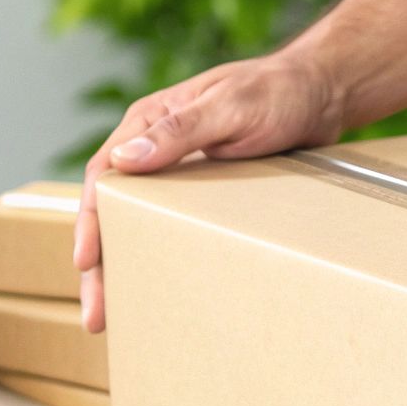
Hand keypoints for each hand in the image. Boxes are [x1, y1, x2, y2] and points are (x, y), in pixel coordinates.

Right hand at [72, 54, 344, 331]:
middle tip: (97, 314)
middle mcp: (155, 145)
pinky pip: (171, 222)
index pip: (104, 178)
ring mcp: (179, 168)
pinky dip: (158, 253)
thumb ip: (179, 130)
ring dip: (125, 265)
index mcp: (149, 120)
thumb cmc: (276, 91)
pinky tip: (158, 285)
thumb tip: (125, 158)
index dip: (91, 224)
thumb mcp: (229, 108)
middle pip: (114, 210)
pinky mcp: (204, 186)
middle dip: (101, 264)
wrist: (320, 93)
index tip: (86, 263)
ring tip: (118, 314)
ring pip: (138, 222)